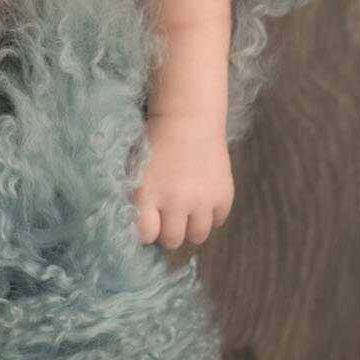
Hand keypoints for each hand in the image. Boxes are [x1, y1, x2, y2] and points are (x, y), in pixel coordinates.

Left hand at [131, 116, 233, 249]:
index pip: (146, 235)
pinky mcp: (223, 195)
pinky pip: (217, 222)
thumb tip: (143, 233)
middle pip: (172, 240)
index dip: (147, 232)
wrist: (188, 119)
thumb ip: (138, 200)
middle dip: (168, 234)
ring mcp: (201, 200)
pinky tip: (202, 200)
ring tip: (186, 213)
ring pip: (197, 237)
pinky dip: (210, 215)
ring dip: (190, 229)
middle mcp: (175, 201)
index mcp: (147, 194)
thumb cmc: (156, 144)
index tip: (149, 225)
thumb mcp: (136, 170)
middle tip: (168, 220)